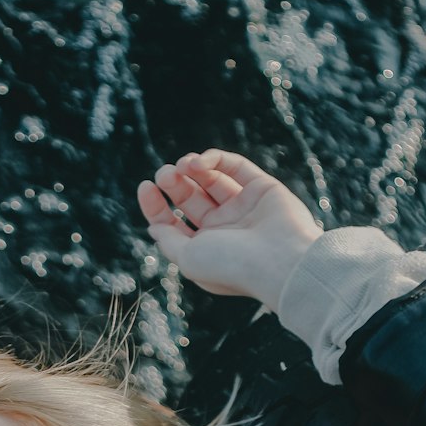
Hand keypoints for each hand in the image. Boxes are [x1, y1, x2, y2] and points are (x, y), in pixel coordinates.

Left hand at [137, 148, 321, 312]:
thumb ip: (169, 241)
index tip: (146, 187)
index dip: (156, 204)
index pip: (173, 221)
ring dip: (191, 167)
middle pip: (190, 197)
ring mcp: (244, 206)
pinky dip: (214, 159)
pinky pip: (235, 166)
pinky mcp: (263, 188)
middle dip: (174, 182)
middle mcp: (225, 227)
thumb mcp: (188, 258)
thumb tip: (153, 227)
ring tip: (183, 166)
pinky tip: (199, 163)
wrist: (279, 263)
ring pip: (211, 178)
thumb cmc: (232, 266)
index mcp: (206, 248)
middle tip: (166, 174)